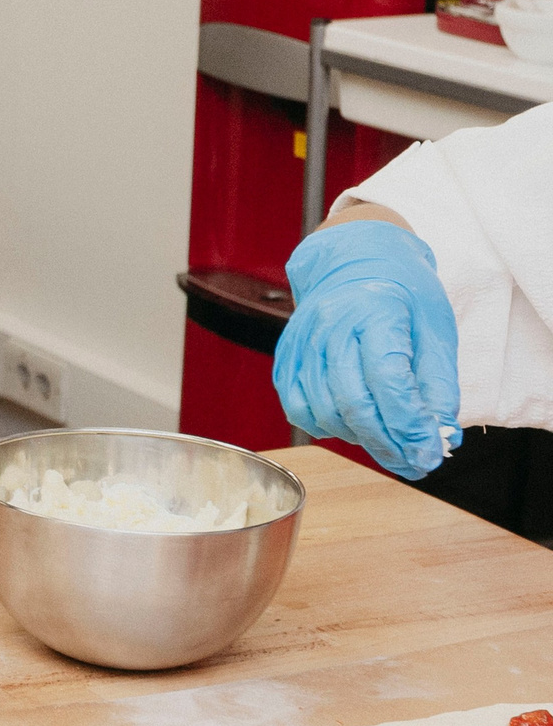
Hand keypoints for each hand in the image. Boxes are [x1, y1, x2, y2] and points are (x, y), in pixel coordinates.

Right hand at [275, 221, 460, 478]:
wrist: (353, 260)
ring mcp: (301, 344)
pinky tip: (352, 426)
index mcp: (374, 313)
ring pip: (324, 411)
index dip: (409, 425)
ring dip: (359, 439)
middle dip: (387, 443)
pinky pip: (298, 408)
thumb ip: (438, 384)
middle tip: (412, 464)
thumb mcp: (435, 329)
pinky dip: (325, 426)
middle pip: (353, 403)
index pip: (389, 382)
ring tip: (387, 443)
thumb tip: (440, 436)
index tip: (429, 453)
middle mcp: (329, 328)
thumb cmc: (400, 293)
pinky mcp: (285, 358)